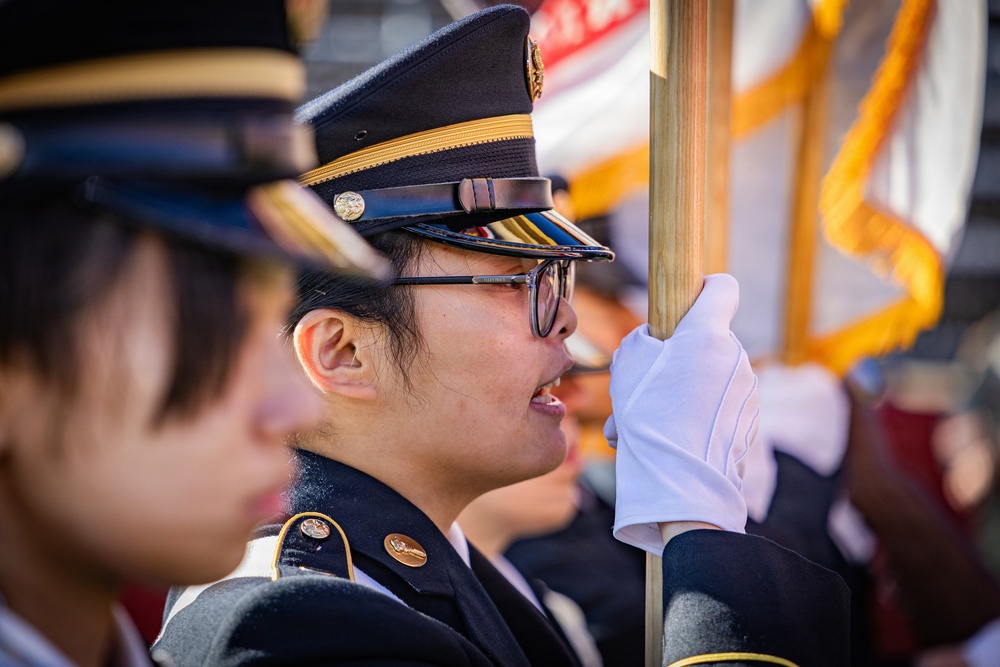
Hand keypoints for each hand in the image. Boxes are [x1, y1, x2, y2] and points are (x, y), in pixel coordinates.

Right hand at [605, 274, 758, 554]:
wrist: (679, 481)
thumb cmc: (649, 418)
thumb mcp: (628, 363)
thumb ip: (646, 340)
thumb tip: (656, 342)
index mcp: (707, 334)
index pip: (722, 287)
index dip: (704, 289)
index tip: (686, 303)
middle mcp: (735, 357)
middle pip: (709, 339)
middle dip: (681, 356)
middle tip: (649, 384)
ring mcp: (746, 391)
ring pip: (711, 378)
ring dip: (683, 392)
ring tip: (650, 423)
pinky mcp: (749, 421)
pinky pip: (719, 408)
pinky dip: (697, 417)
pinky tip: (671, 439)